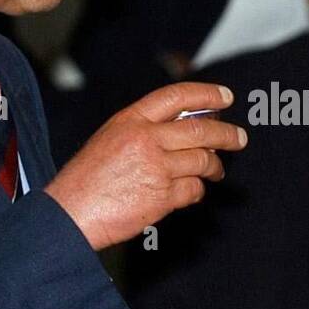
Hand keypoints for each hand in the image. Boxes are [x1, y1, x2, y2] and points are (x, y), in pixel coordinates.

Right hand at [45, 82, 245, 249]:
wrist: (69, 213)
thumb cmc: (87, 180)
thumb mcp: (110, 139)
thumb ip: (144, 130)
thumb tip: (189, 129)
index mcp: (130, 120)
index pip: (177, 96)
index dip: (206, 94)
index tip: (226, 97)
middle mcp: (145, 139)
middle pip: (200, 129)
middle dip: (226, 134)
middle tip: (239, 139)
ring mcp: (155, 168)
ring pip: (202, 161)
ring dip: (214, 167)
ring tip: (216, 171)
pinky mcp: (161, 197)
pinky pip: (193, 190)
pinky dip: (197, 191)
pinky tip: (192, 192)